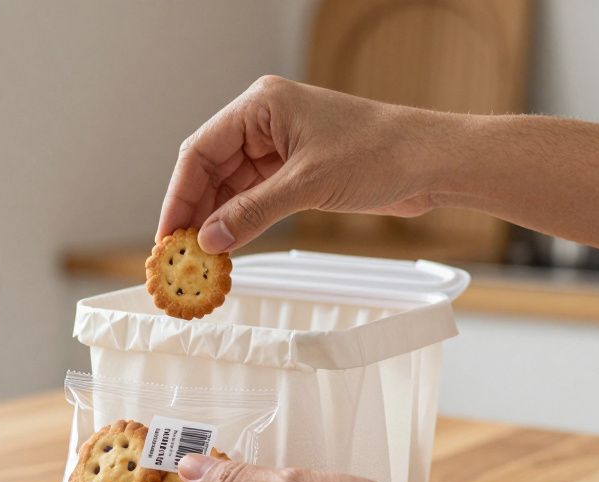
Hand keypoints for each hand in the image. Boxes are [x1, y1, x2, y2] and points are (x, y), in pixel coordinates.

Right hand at [159, 75, 449, 252]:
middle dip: (194, 211)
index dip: (179, 194)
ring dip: (215, 221)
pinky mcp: (293, 170)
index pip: (201, 150)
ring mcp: (278, 146)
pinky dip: (239, 222)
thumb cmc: (380, 153)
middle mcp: (264, 122)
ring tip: (201, 259)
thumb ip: (252, 212)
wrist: (431, 161)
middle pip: (210, 169)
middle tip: (178, 254)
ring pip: (229, 187)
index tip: (167, 234)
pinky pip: (252, 198)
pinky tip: (228, 247)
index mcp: (261, 106)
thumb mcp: (307, 185)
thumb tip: (208, 240)